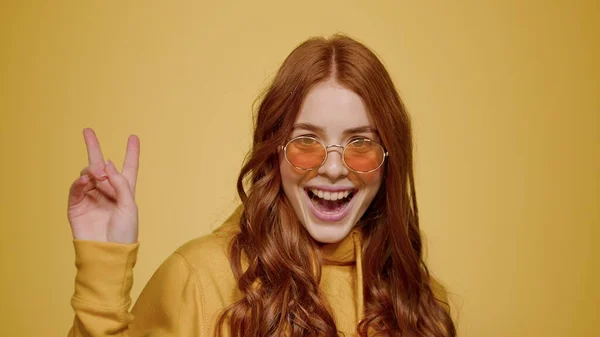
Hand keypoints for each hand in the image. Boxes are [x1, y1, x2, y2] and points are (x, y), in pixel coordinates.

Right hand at [67, 128, 139, 243]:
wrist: (108, 252)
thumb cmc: (124, 233)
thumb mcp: (129, 206)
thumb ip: (120, 184)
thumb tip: (107, 165)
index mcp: (125, 191)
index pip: (128, 168)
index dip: (131, 153)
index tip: (133, 137)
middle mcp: (107, 191)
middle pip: (101, 165)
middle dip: (94, 148)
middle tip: (88, 131)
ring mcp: (91, 197)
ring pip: (88, 175)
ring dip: (92, 170)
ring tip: (96, 173)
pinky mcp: (77, 206)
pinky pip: (77, 188)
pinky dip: (80, 181)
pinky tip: (85, 179)